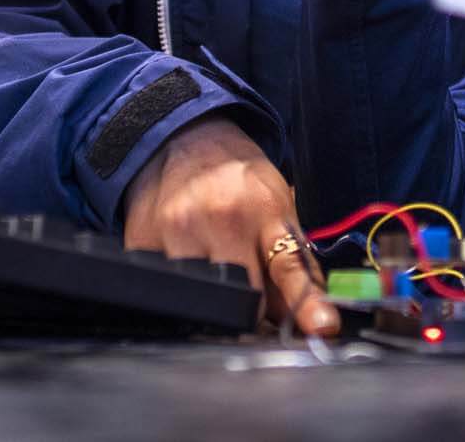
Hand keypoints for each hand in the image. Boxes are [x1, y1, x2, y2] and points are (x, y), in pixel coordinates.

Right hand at [121, 117, 337, 336]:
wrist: (182, 138)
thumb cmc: (237, 178)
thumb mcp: (278, 206)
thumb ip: (292, 263)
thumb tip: (307, 320)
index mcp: (263, 211)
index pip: (289, 266)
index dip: (306, 302)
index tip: (322, 326)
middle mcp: (219, 220)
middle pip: (244, 297)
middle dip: (253, 309)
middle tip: (251, 300)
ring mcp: (176, 233)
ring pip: (202, 300)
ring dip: (214, 302)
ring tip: (214, 273)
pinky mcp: (142, 243)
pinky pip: (165, 291)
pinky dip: (179, 290)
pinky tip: (184, 262)